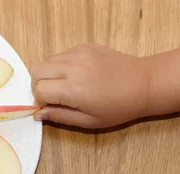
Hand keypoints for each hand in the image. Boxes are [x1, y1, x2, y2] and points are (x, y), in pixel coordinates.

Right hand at [31, 44, 150, 128]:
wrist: (143, 84)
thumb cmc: (118, 108)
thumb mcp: (88, 121)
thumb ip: (60, 117)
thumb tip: (38, 114)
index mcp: (73, 89)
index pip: (38, 89)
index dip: (41, 100)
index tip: (52, 106)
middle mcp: (72, 67)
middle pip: (36, 71)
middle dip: (39, 85)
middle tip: (54, 96)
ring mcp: (78, 53)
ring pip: (47, 61)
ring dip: (49, 75)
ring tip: (66, 86)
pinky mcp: (85, 46)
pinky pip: (61, 54)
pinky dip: (61, 66)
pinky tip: (77, 75)